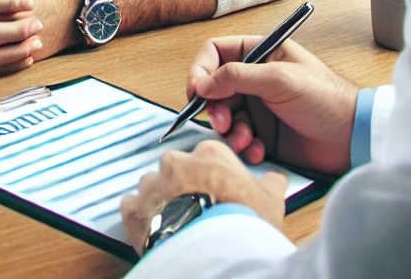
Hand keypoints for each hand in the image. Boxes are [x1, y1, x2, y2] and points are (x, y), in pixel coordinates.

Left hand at [121, 141, 287, 254]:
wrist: (215, 255)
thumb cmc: (243, 225)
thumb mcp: (269, 203)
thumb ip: (271, 184)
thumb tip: (278, 177)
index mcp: (208, 154)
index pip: (207, 157)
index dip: (212, 177)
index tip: (217, 193)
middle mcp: (176, 162)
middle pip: (178, 170)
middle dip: (185, 187)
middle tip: (198, 210)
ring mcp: (152, 185)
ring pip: (154, 187)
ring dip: (163, 201)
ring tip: (178, 224)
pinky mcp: (134, 209)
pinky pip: (133, 206)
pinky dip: (142, 216)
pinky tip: (157, 230)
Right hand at [188, 35, 358, 175]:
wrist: (352, 137)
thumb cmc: (324, 98)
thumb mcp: (279, 79)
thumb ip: (238, 76)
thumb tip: (203, 84)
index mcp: (259, 54)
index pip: (216, 52)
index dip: (201, 69)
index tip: (196, 90)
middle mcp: (255, 79)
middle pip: (215, 87)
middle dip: (214, 106)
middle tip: (221, 121)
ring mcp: (258, 107)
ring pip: (224, 116)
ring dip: (228, 130)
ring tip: (244, 140)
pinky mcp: (264, 134)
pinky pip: (238, 139)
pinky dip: (243, 146)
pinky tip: (258, 150)